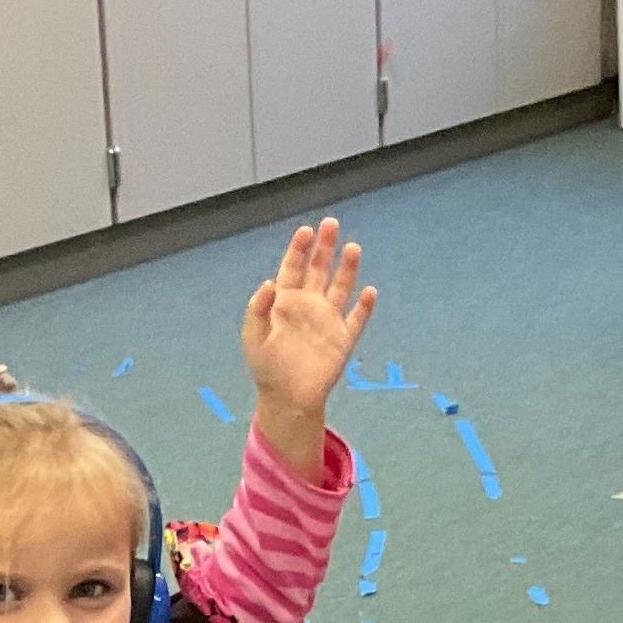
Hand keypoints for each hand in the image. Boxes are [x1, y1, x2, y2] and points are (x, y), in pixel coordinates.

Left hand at [241, 219, 374, 480]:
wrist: (287, 398)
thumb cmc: (266, 368)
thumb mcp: (253, 337)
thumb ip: (258, 310)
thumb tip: (268, 284)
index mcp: (285, 301)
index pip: (293, 267)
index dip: (299, 248)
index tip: (306, 231)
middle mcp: (308, 305)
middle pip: (319, 269)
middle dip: (324, 247)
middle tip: (331, 223)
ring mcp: (328, 321)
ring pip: (340, 287)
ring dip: (347, 268)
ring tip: (353, 247)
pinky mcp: (343, 340)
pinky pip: (357, 319)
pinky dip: (364, 306)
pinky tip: (370, 292)